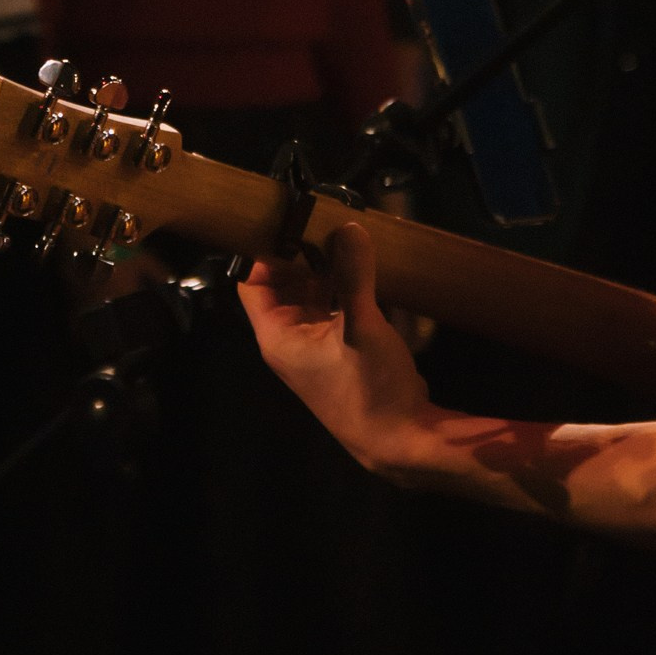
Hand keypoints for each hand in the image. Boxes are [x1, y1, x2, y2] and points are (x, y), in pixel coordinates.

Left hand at [238, 219, 434, 477]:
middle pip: (284, 283)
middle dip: (302, 252)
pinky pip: (335, 304)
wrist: (402, 438)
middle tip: (325, 216)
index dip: (266, 250)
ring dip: (326, 267)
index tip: (292, 219)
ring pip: (313, 292)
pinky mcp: (344, 346)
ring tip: (344, 231)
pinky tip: (362, 263)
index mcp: (278, 336)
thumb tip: (348, 226)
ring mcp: (318, 344)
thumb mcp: (361, 327)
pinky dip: (344, 284)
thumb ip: (354, 276)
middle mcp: (291, 339)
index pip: (253, 282)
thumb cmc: (368, 389)